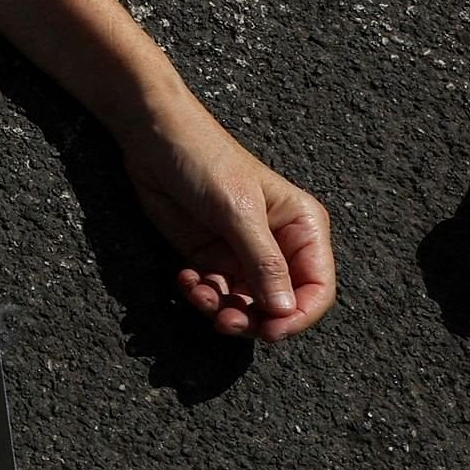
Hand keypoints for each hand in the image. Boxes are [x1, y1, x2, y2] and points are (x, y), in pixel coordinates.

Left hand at [117, 106, 336, 339]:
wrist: (152, 138)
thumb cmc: (204, 160)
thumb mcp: (237, 211)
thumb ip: (263, 262)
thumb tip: (284, 310)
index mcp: (303, 228)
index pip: (317, 288)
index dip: (297, 317)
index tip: (269, 331)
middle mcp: (279, 246)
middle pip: (281, 305)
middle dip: (254, 318)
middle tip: (225, 321)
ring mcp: (243, 254)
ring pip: (246, 305)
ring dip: (223, 310)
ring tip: (200, 296)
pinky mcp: (211, 257)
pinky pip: (216, 293)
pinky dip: (202, 296)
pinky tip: (185, 280)